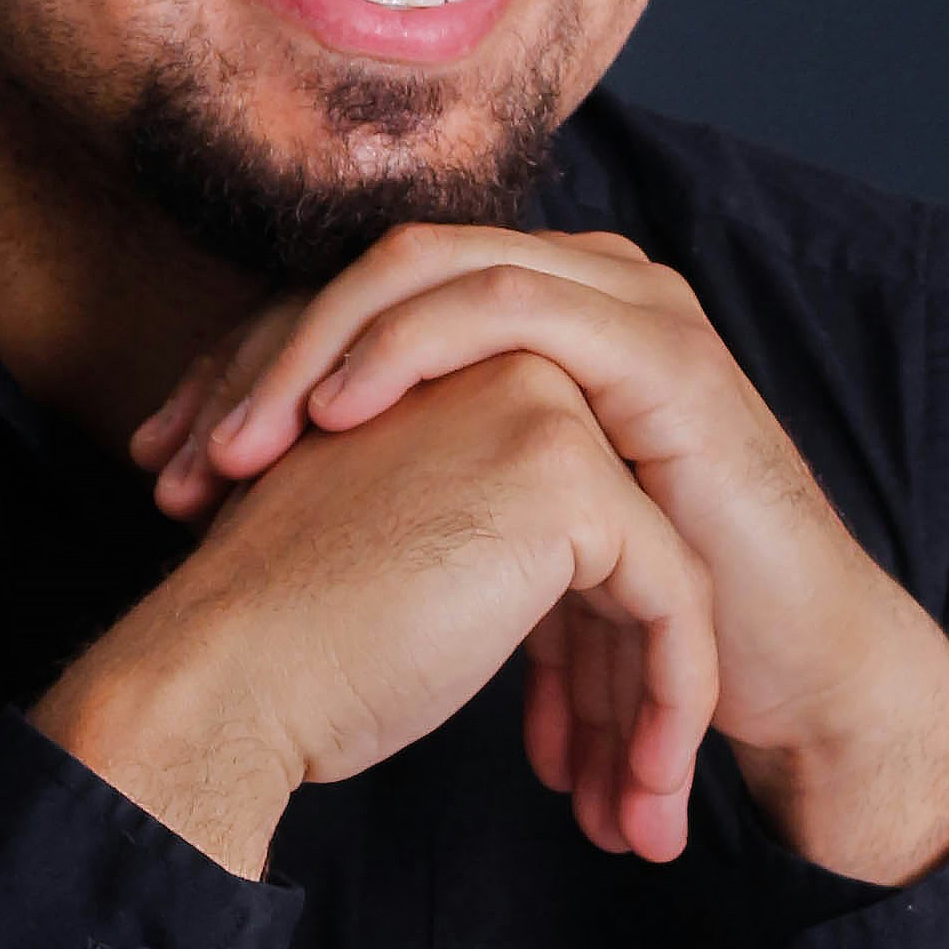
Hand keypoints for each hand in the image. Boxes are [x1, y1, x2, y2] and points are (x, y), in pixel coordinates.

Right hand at [37, 353, 718, 880]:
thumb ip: (468, 540)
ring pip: (661, 573)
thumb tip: (549, 622)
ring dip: (659, 709)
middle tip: (624, 796)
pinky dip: (675, 703)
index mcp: (454, 383)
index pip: (569, 526)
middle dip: (626, 686)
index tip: (575, 750)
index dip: (582, 652)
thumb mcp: (388, 555)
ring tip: (643, 822)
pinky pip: (675, 600)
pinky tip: (648, 802)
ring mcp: (541, 412)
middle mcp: (504, 368)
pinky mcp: (569, 478)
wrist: (225, 675)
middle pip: (623, 546)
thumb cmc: (281, 644)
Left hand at [137, 227, 948, 887]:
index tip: (160, 467)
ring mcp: (618, 301)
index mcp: (522, 324)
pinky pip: (506, 308)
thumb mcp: (494, 554)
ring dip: (309, 351)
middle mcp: (567, 287)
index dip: (242, 377)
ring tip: (237, 447)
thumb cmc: (643, 628)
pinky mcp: (656, 345)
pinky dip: (408, 350)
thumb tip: (257, 535)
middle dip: (254, 362)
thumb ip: (406, 508)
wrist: (788, 678)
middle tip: (169, 458)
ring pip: (421, 270)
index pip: (350, 312)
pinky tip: (338, 416)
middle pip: (365, 276)